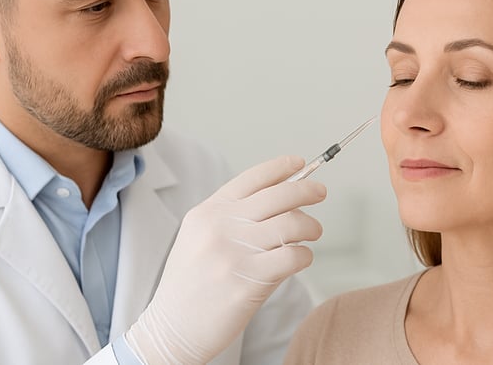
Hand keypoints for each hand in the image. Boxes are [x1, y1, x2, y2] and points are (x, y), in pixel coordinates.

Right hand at [125, 155, 325, 363]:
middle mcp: (219, 228)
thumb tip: (282, 198)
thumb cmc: (191, 284)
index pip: (251, 179)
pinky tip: (300, 258)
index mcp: (207, 213)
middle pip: (278, 196)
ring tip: (312, 233)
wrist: (172, 327)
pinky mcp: (248, 283)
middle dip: (307, 190)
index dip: (281, 168)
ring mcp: (233, 255)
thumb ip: (232, 217)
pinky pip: (293, 256)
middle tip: (320, 193)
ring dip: (311, 226)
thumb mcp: (199, 237)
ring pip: (292, 224)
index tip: (300, 164)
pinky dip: (305, 255)